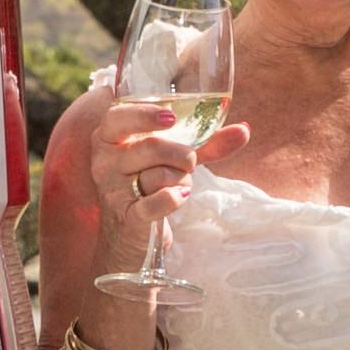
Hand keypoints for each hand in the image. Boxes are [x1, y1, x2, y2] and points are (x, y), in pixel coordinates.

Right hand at [84, 88, 244, 251]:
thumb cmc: (150, 184)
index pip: (118, 117)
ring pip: (159, 175)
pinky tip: (179, 197)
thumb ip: (206, 143)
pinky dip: (175, 198)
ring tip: (177, 184)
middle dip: (183, 155)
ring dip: (180, 179)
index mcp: (109, 138)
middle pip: (152, 147)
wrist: (130, 234)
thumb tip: (244, 130)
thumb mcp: (174, 158)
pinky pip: (158, 202)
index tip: (171, 119)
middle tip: (189, 163)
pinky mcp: (127, 217)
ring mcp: (113, 191)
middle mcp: (104, 162)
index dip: (145, 115)